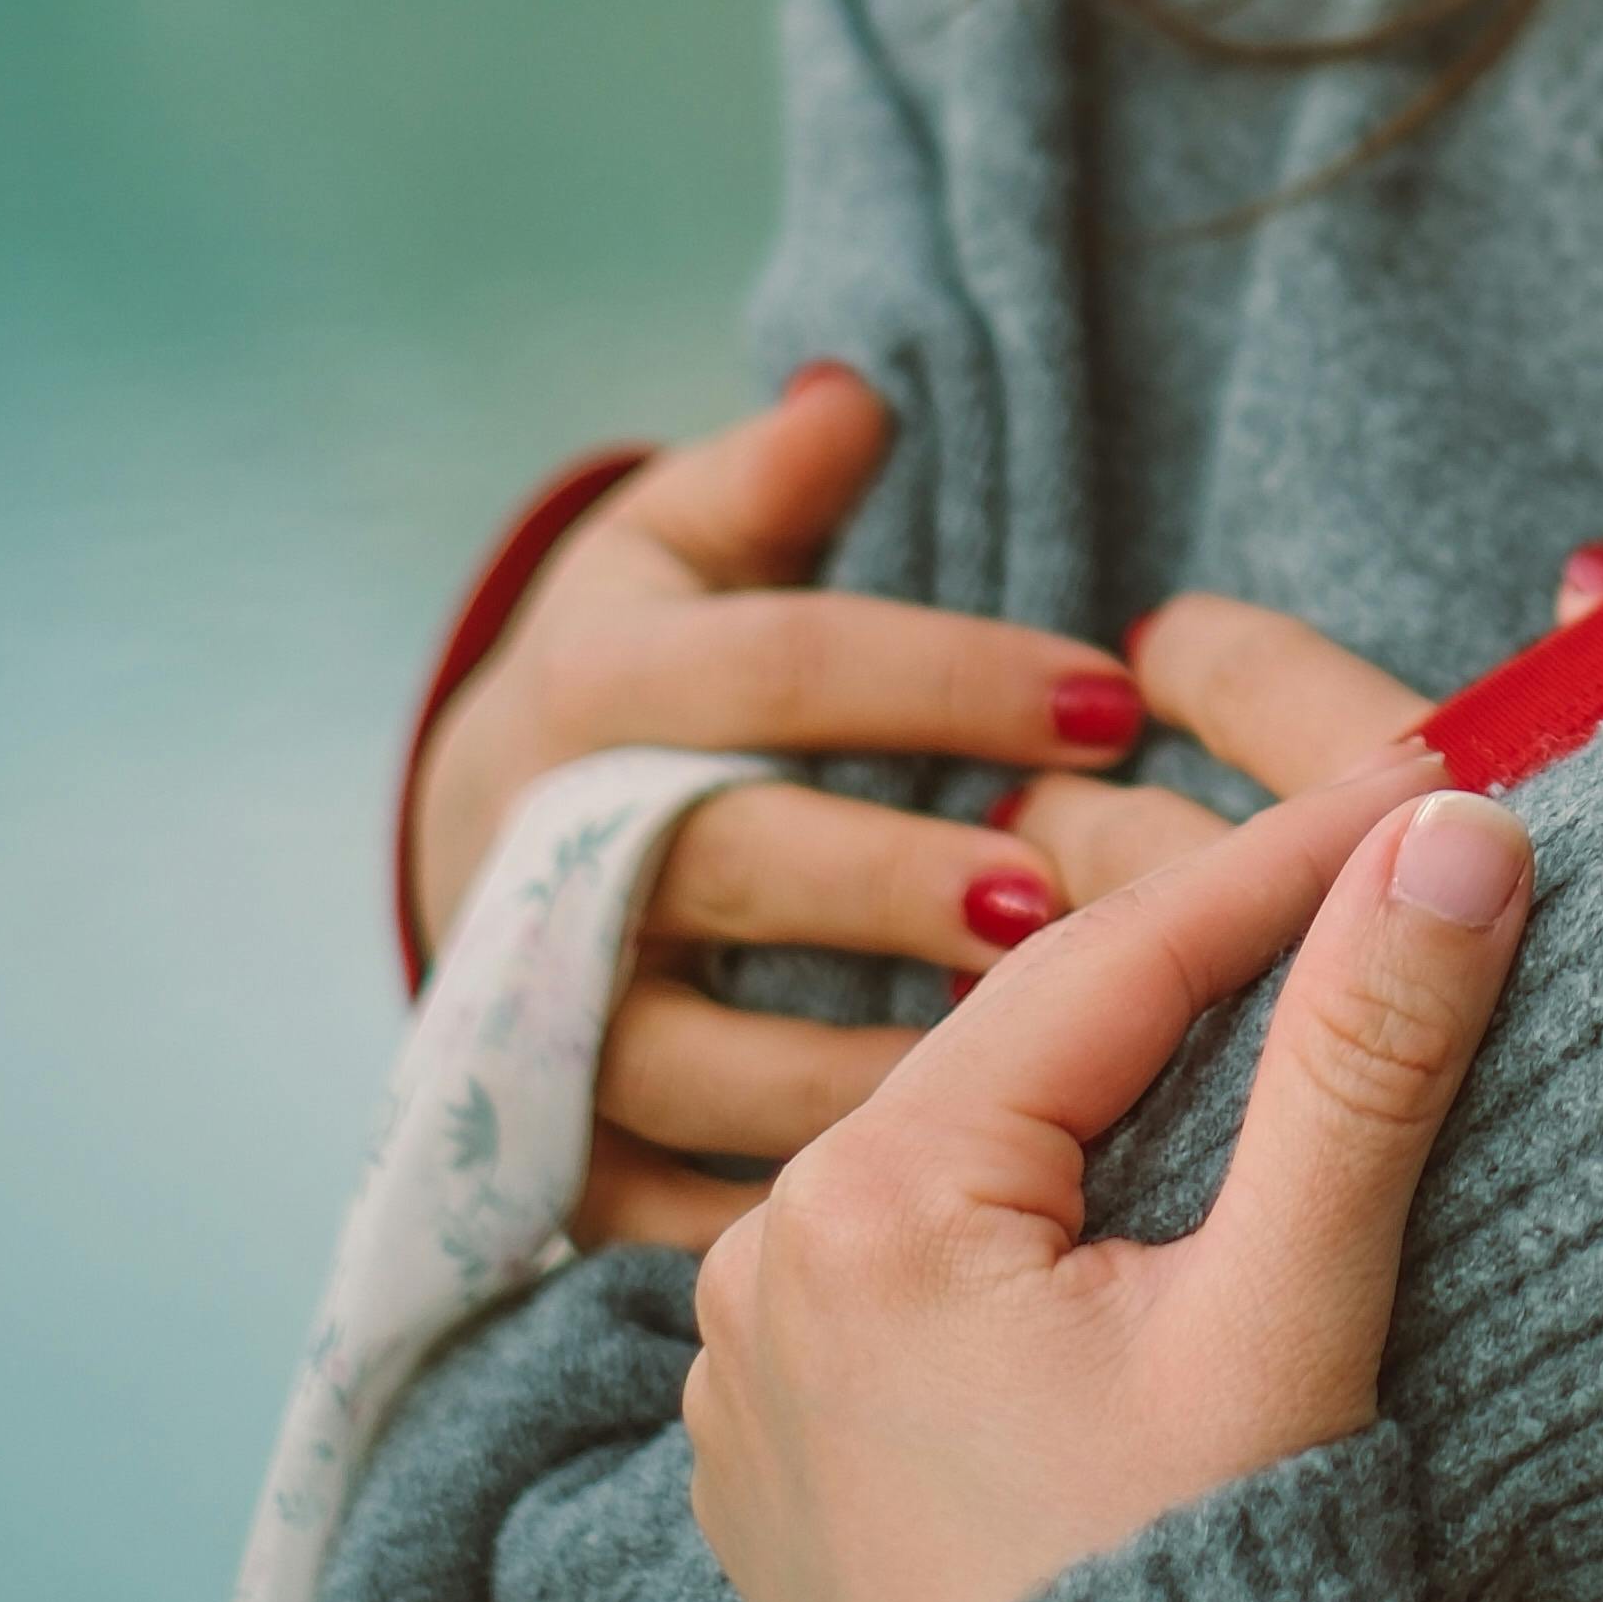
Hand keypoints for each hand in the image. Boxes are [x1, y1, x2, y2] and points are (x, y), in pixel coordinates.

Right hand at [412, 371, 1223, 1248]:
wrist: (486, 852)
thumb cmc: (653, 676)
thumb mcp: (681, 546)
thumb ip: (772, 477)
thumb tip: (859, 397)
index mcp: (587, 691)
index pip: (777, 667)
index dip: (949, 676)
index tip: (1117, 694)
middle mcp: (541, 859)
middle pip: (727, 861)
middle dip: (896, 879)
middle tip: (1058, 896)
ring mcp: (539, 1023)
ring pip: (700, 1056)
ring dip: (866, 1062)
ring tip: (1029, 1067)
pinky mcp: (557, 1162)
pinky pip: (672, 1205)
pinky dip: (796, 1204)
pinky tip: (937, 1203)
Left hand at [684, 770, 1536, 1601]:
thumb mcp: (1291, 1310)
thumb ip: (1365, 1055)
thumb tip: (1457, 833)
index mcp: (866, 1206)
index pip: (1116, 958)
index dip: (1290, 855)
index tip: (1433, 771)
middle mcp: (765, 1265)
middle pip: (1040, 1043)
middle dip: (1218, 954)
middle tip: (1384, 855)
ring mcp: (754, 1369)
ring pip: (987, 1142)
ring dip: (1137, 1075)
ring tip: (1300, 987)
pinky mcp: (787, 1454)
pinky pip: (937, 1259)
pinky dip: (1058, 1201)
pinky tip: (1168, 1175)